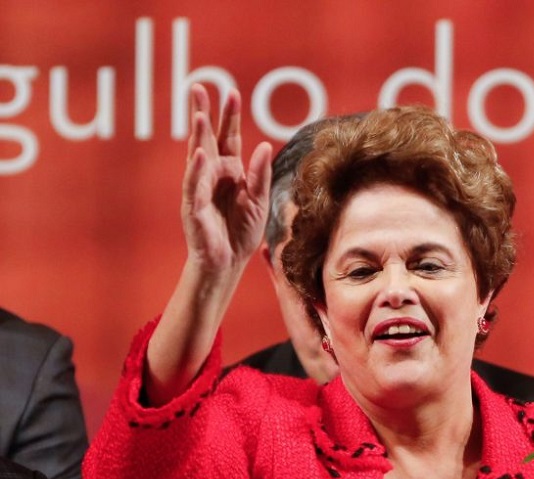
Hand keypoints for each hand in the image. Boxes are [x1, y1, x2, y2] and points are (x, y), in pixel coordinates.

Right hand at [181, 84, 271, 273]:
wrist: (228, 262)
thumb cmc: (242, 232)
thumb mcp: (259, 201)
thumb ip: (260, 175)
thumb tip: (264, 146)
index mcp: (230, 171)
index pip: (229, 137)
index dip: (229, 116)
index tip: (231, 92)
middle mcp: (212, 174)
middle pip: (207, 138)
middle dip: (204, 113)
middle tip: (199, 87)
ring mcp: (200, 188)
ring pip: (197, 155)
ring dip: (198, 134)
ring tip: (200, 114)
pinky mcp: (194, 206)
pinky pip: (194, 184)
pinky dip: (196, 168)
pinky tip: (199, 153)